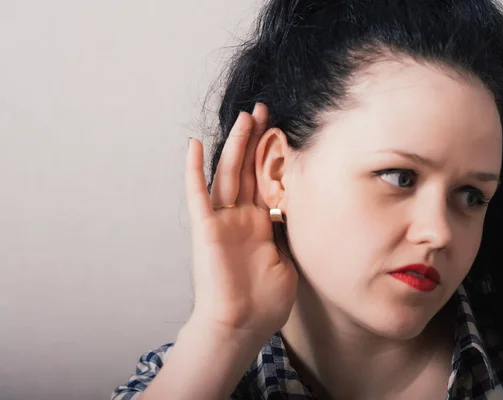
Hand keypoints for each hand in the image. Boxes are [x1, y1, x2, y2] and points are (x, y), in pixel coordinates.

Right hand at [185, 103, 297, 340]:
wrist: (241, 326)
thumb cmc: (265, 301)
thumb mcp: (288, 260)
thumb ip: (289, 233)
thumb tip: (304, 210)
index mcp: (261, 223)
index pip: (268, 180)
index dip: (274, 156)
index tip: (285, 130)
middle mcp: (242, 217)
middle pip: (249, 169)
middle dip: (257, 139)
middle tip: (265, 109)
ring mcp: (223, 221)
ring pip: (228, 173)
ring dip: (235, 144)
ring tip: (246, 116)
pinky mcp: (206, 229)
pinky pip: (198, 195)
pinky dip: (194, 170)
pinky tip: (195, 145)